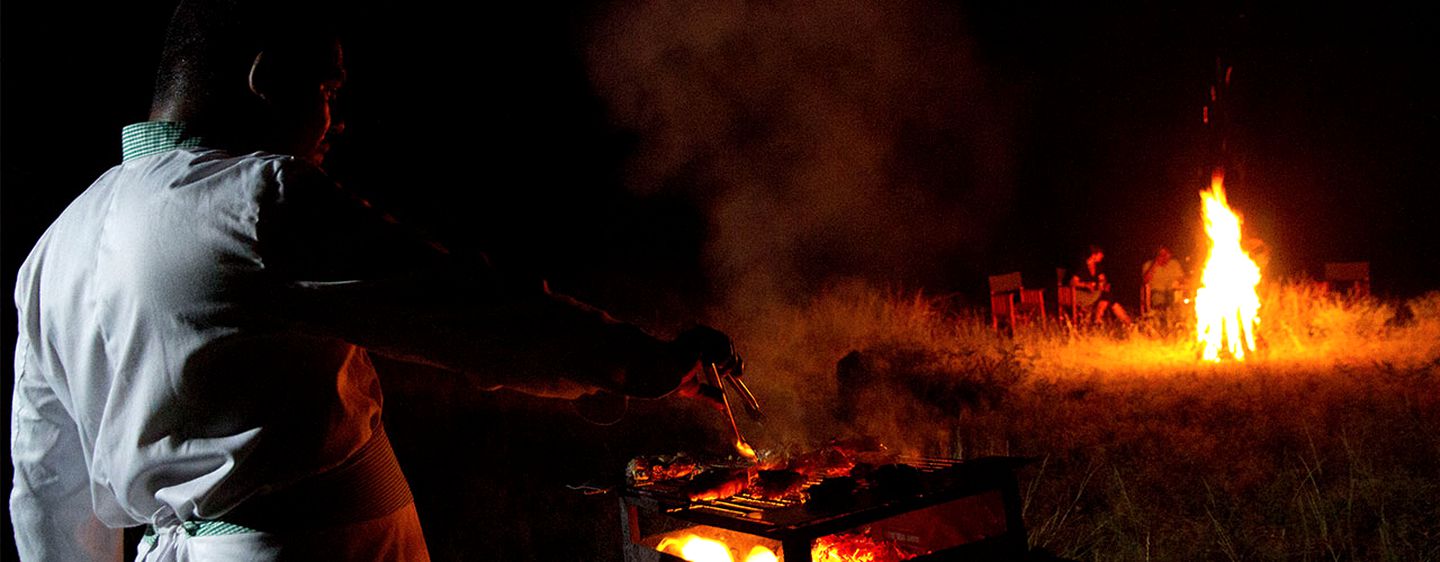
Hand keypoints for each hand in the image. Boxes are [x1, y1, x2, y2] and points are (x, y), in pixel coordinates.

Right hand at [619, 325, 741, 399]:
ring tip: (719, 371)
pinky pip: (720, 343)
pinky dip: (722, 356)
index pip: (719, 349)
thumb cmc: (668, 378)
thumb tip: (722, 405)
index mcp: (696, 348)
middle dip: (734, 359)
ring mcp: (699, 334)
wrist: (658, 373)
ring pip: (726, 342)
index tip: (738, 375)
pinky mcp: (699, 335)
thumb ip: (707, 394)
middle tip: (737, 375)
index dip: (732, 361)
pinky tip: (710, 364)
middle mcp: (699, 337)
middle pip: (725, 342)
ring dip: (728, 359)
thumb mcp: (692, 388)